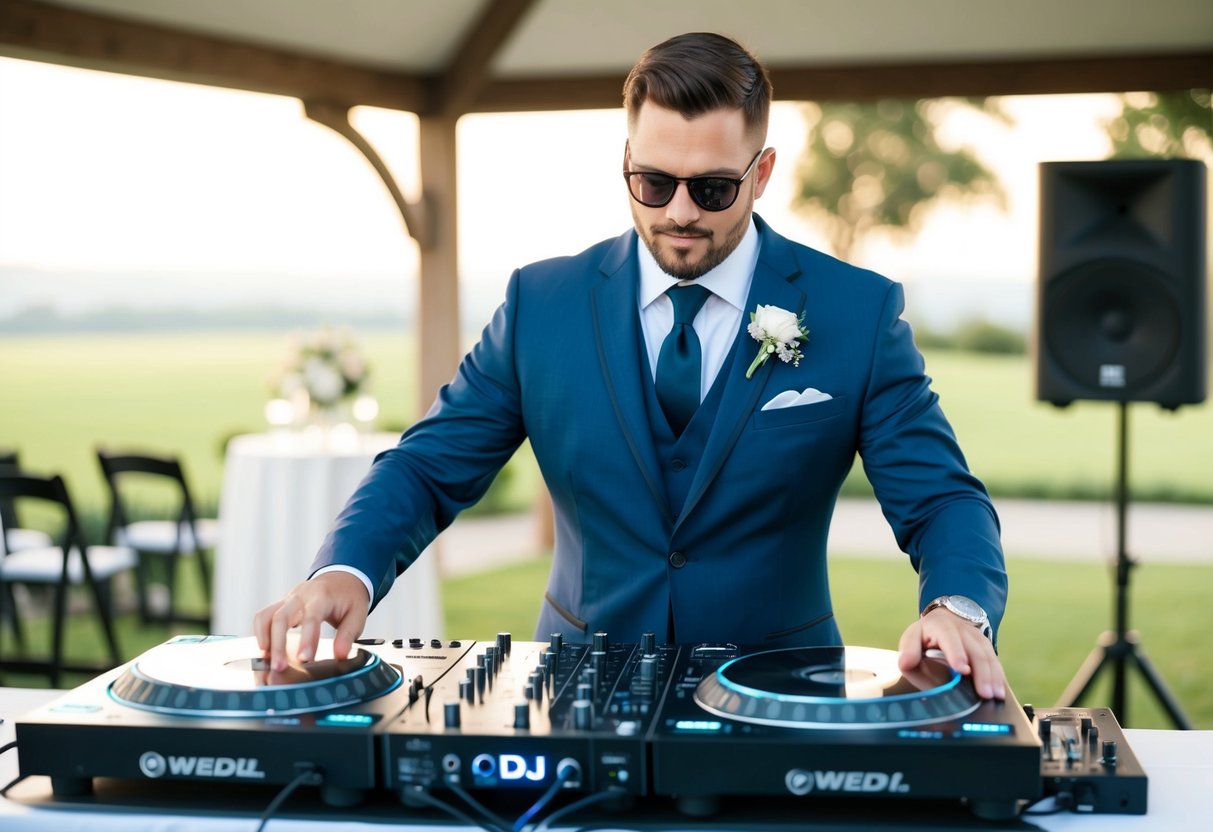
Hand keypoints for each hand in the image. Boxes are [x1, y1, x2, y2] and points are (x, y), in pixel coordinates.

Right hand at [253, 571, 369, 671]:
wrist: (341, 578)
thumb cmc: (349, 598)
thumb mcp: (358, 614)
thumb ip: (348, 635)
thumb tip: (340, 655)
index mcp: (322, 596)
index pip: (311, 617)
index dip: (307, 639)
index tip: (304, 659)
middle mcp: (301, 595)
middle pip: (281, 617)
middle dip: (278, 644)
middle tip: (278, 667)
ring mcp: (288, 599)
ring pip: (266, 615)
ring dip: (263, 639)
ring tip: (266, 661)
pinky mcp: (281, 604)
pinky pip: (263, 616)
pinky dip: (260, 633)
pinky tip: (265, 650)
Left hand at [897, 609, 1006, 699]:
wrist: (943, 620)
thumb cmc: (925, 636)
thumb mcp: (911, 639)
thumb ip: (908, 651)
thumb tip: (906, 662)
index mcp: (940, 625)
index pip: (950, 638)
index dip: (957, 654)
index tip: (963, 670)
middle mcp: (962, 629)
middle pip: (975, 650)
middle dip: (981, 673)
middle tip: (984, 693)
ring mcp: (976, 636)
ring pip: (988, 655)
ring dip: (993, 676)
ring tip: (994, 695)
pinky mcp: (985, 645)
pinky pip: (994, 660)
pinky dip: (998, 676)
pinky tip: (999, 690)